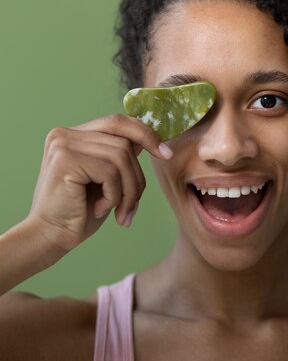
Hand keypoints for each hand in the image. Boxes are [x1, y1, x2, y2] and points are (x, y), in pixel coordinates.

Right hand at [27, 113, 172, 255]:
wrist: (49, 238)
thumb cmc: (79, 212)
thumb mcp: (106, 179)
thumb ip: (120, 156)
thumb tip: (150, 140)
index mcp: (73, 134)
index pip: (117, 122)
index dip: (145, 134)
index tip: (166, 153)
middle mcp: (65, 133)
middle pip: (124, 141)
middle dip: (137, 176)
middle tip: (135, 205)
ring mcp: (64, 144)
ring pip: (121, 157)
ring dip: (129, 191)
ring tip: (120, 212)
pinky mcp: (65, 159)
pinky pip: (110, 172)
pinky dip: (114, 196)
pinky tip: (100, 210)